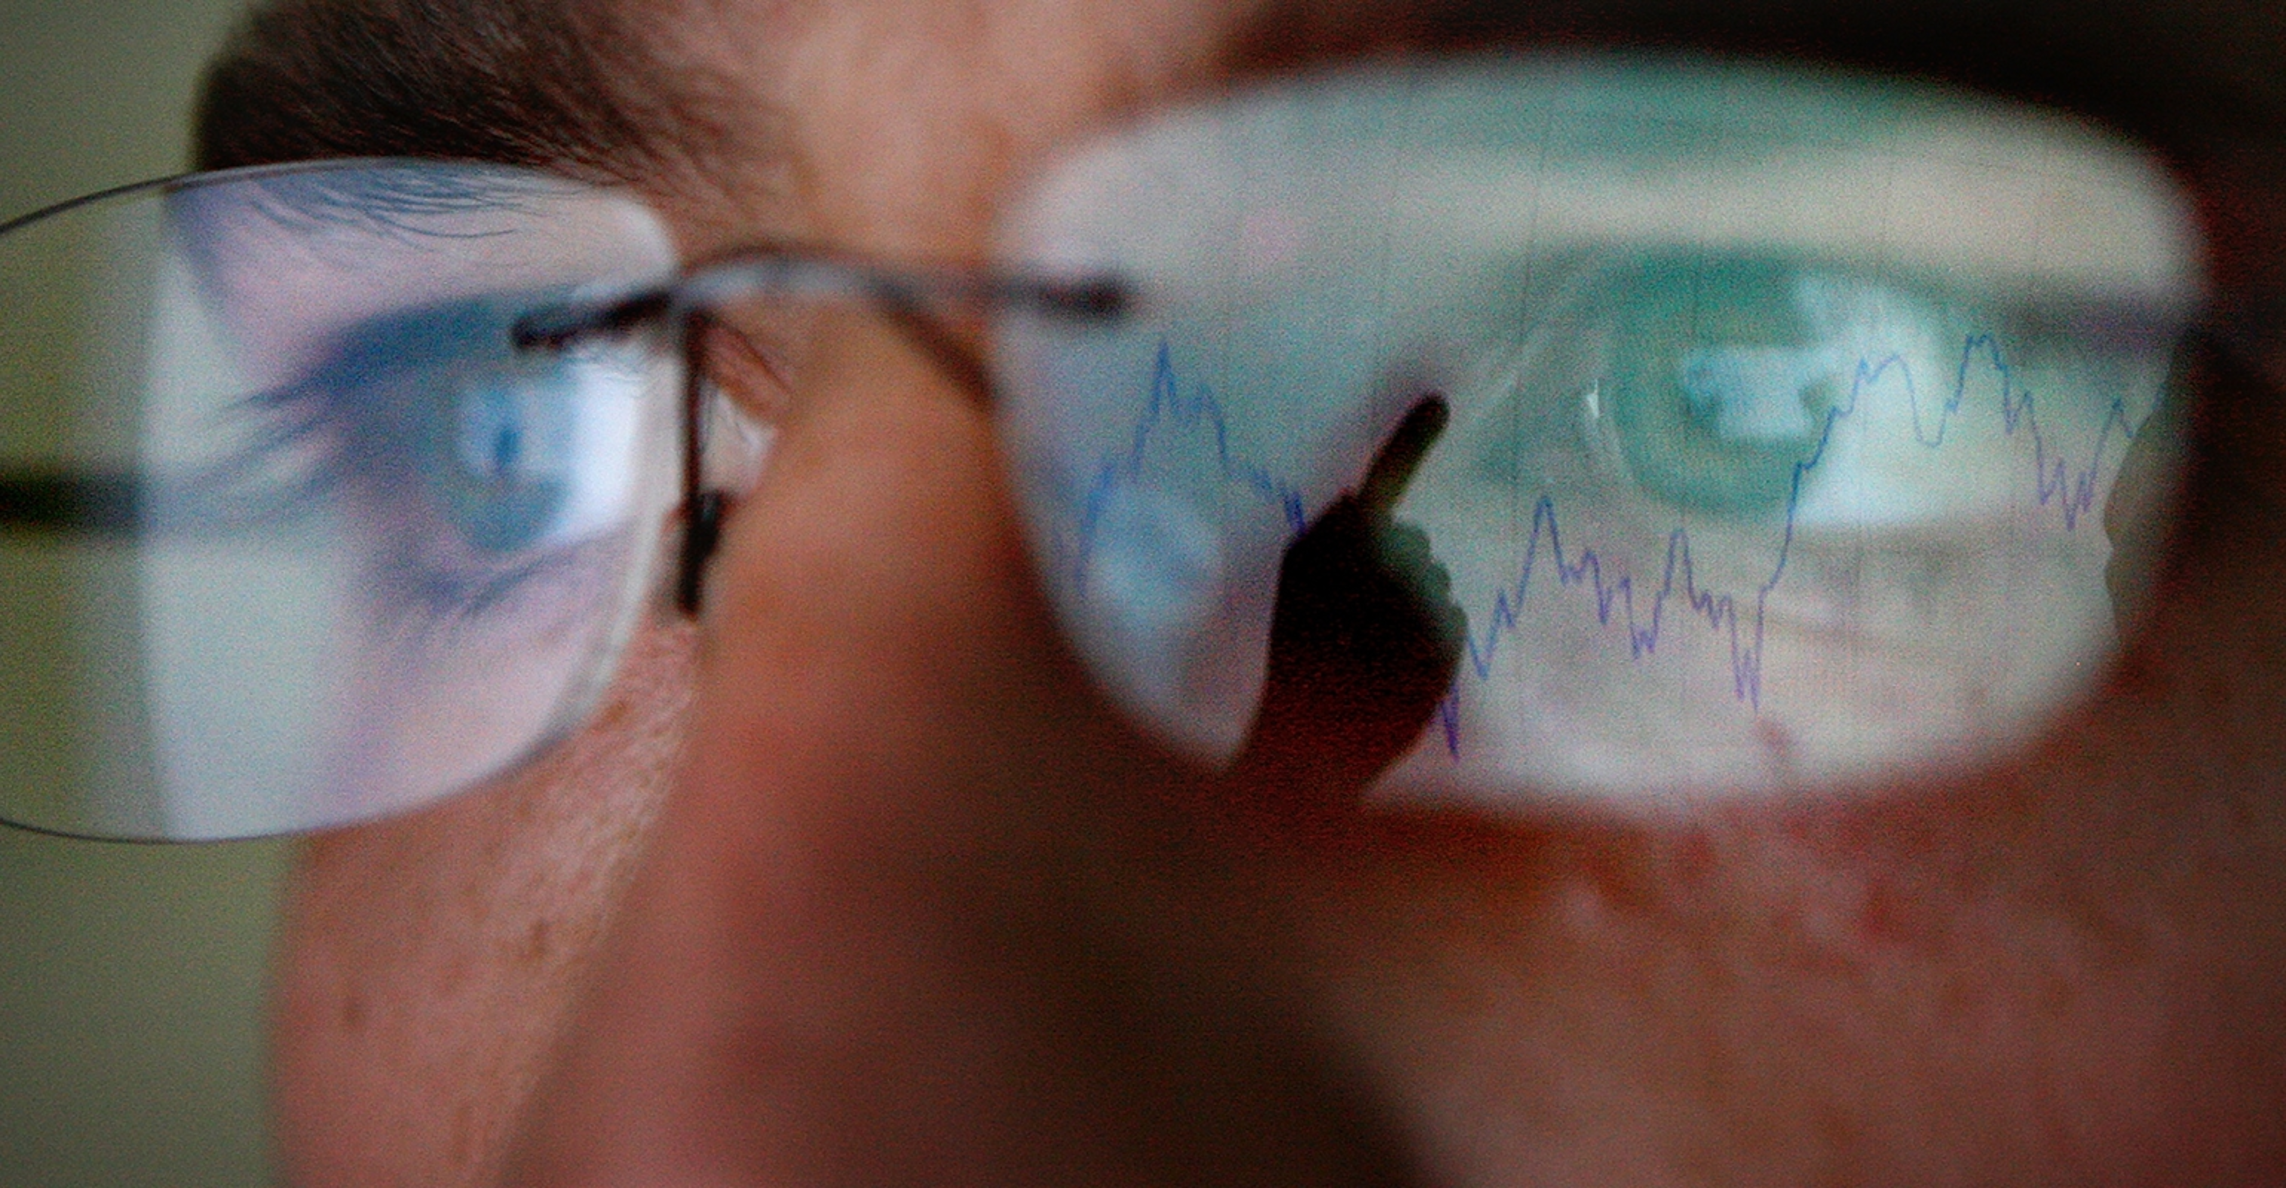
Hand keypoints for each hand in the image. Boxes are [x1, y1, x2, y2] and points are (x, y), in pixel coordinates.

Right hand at [1229, 394, 1466, 816]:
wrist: (1308, 747)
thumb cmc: (1294, 662)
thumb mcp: (1295, 584)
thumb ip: (1334, 540)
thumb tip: (1376, 508)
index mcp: (1332, 537)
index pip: (1382, 474)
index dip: (1411, 435)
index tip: (1440, 398)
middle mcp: (1382, 554)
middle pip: (1413, 544)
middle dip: (1392, 577)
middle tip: (1348, 629)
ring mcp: (1420, 592)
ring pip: (1435, 586)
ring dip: (1409, 616)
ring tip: (1367, 658)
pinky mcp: (1448, 633)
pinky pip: (1450, 622)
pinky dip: (1430, 647)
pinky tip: (1395, 675)